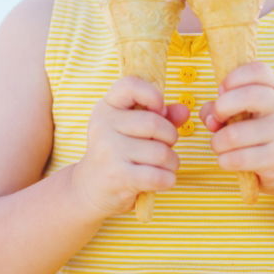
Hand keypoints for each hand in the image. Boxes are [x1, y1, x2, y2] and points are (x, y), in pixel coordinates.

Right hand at [72, 76, 189, 217]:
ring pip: (160, 152)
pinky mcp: (117, 176)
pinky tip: (163, 180)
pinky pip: (157, 176)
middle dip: (170, 137)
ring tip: (165, 166)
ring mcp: (109, 151)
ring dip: (172, 162)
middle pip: (154, 123)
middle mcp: (104, 125)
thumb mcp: (134, 129)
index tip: (159, 110)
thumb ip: (161, 116)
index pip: (130, 84)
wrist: (89, 189)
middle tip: (166, 145)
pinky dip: (168, 179)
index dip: (152, 95)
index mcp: (107, 107)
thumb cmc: (118, 153)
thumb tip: (184, 111)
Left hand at [200, 61, 273, 197]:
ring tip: (218, 145)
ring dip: (217, 142)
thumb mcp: (243, 112)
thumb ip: (219, 108)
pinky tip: (225, 160)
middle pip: (251, 96)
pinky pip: (241, 158)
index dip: (234, 78)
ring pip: (237, 134)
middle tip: (217, 119)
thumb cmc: (258, 131)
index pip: (258, 70)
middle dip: (222, 107)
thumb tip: (211, 119)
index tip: (221, 91)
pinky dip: (224, 160)